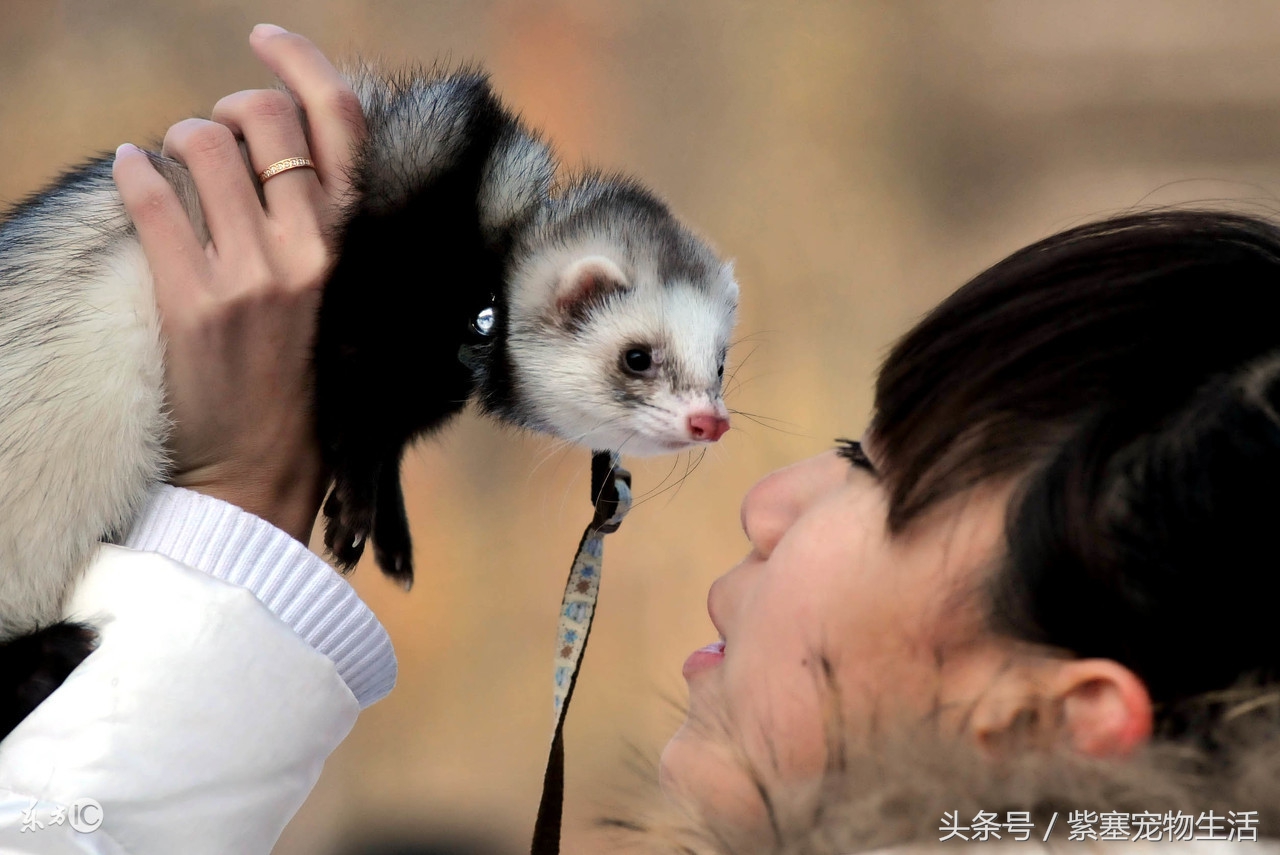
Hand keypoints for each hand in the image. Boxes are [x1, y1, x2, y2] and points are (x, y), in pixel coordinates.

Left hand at [112, 25, 366, 541]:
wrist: (262, 465)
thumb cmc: (300, 375)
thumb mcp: (330, 290)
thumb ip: (314, 219)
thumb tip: (267, 139)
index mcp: (351, 245)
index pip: (342, 123)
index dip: (303, 63)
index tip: (265, 39)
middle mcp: (310, 252)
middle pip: (263, 118)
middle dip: (226, 110)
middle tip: (212, 137)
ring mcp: (252, 276)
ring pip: (201, 145)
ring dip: (176, 141)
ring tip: (175, 169)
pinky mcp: (194, 300)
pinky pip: (151, 194)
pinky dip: (132, 170)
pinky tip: (132, 174)